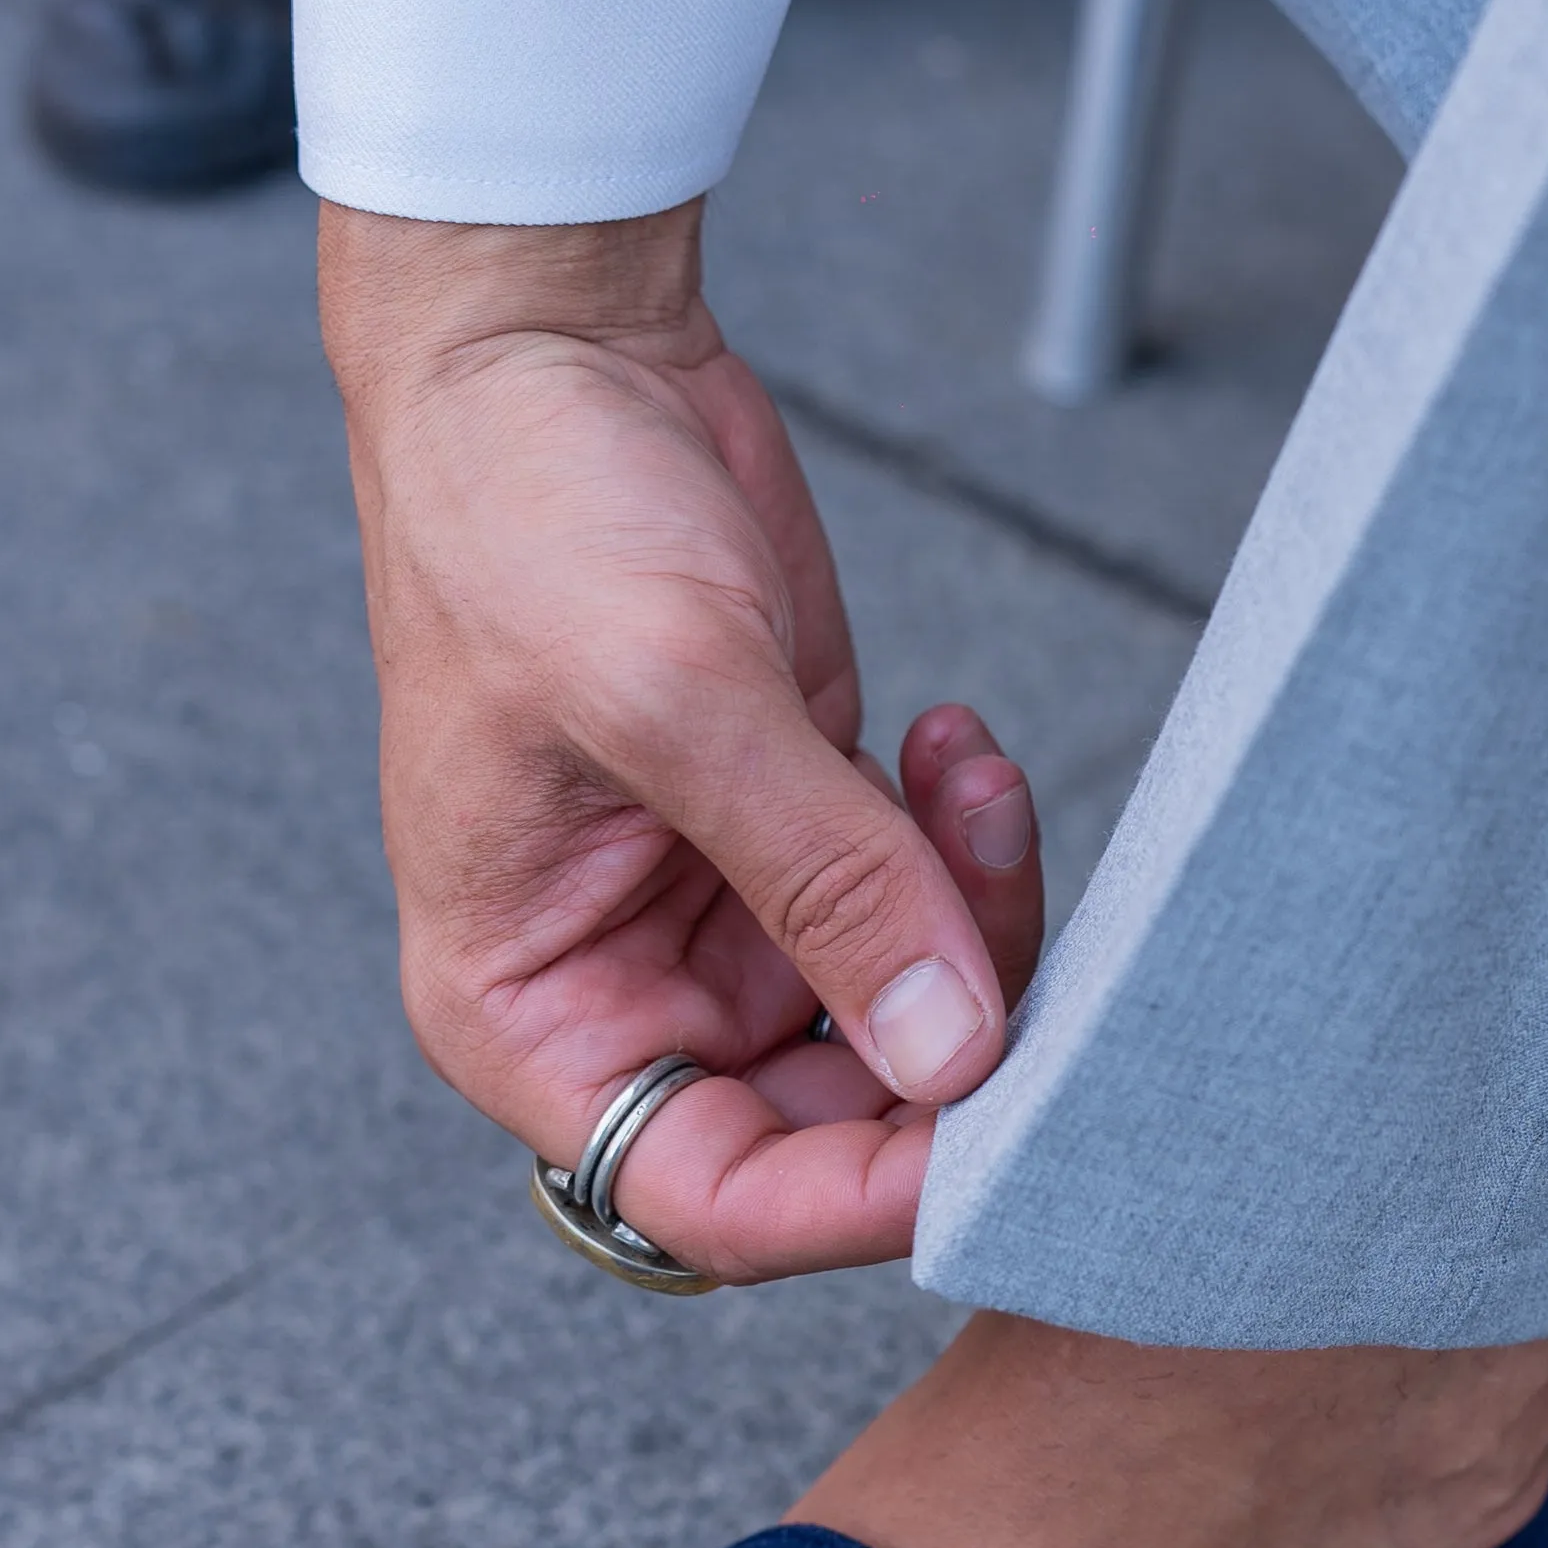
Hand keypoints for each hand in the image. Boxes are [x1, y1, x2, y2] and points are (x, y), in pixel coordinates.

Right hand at [322, 197, 1044, 1279]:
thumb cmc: (528, 509)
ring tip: (968, 781)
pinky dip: (971, 849)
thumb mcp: (677, 695)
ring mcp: (722, 917)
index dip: (859, 1198)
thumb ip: (823, 882)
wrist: (550, 349)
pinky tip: (957, 746)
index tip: (994, 1134)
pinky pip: (924, 911)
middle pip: (835, 1123)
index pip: (710, 1194)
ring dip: (976, 921)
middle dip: (950, 1038)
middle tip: (1020, 927)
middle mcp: (624, 993)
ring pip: (906, 1019)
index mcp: (527, 1011)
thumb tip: (953, 1051)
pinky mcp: (803, 834)